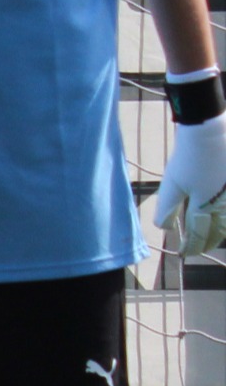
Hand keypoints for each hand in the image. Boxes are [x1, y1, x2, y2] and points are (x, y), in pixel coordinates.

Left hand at [158, 118, 225, 256]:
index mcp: (205, 206)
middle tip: (197, 248)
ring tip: (210, 237)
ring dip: (219, 232)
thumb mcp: (172, 185)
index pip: (198, 235)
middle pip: (217, 232)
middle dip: (206, 242)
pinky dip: (224, 218)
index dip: (191, 246)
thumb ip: (168, 209)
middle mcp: (222, 204)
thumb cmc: (188, 158)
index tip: (183, 253)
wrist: (210, 132)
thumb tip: (165, 229)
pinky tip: (219, 216)